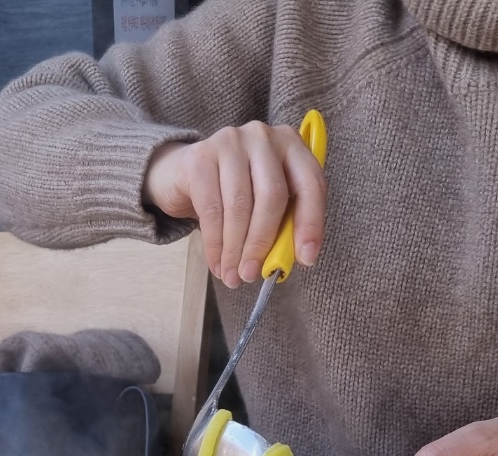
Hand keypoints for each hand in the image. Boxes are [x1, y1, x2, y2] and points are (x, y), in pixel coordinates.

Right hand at [143, 122, 325, 287]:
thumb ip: (283, 224)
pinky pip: (211, 209)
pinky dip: (215, 244)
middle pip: (271, 196)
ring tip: (233, 275)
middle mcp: (263, 137)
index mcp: (291, 145)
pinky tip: (217, 263)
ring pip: (240, 206)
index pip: (310, 184)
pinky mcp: (200, 157)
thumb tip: (290, 261)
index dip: (311, 223)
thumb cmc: (234, 193)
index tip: (306, 258)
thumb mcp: (265, 203)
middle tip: (253, 274)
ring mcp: (230, 142)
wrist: (185, 174)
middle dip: (262, 243)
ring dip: (236, 249)